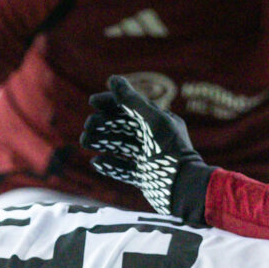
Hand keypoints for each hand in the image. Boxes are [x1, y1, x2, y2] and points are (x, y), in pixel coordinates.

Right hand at [80, 74, 211, 223]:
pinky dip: (109, 165)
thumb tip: (113, 79)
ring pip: (120, 146)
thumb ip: (133, 102)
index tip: (93, 102)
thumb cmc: (170, 152)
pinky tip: (96, 161)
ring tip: (84, 141)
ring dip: (102, 142)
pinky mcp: (145, 177)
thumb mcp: (153, 123)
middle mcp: (153, 138)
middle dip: (103, 124)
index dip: (112, 102)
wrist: (184, 188)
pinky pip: (123, 169)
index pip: (131, 107)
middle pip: (123, 127)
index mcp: (159, 122)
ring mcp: (148, 158)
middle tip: (87, 126)